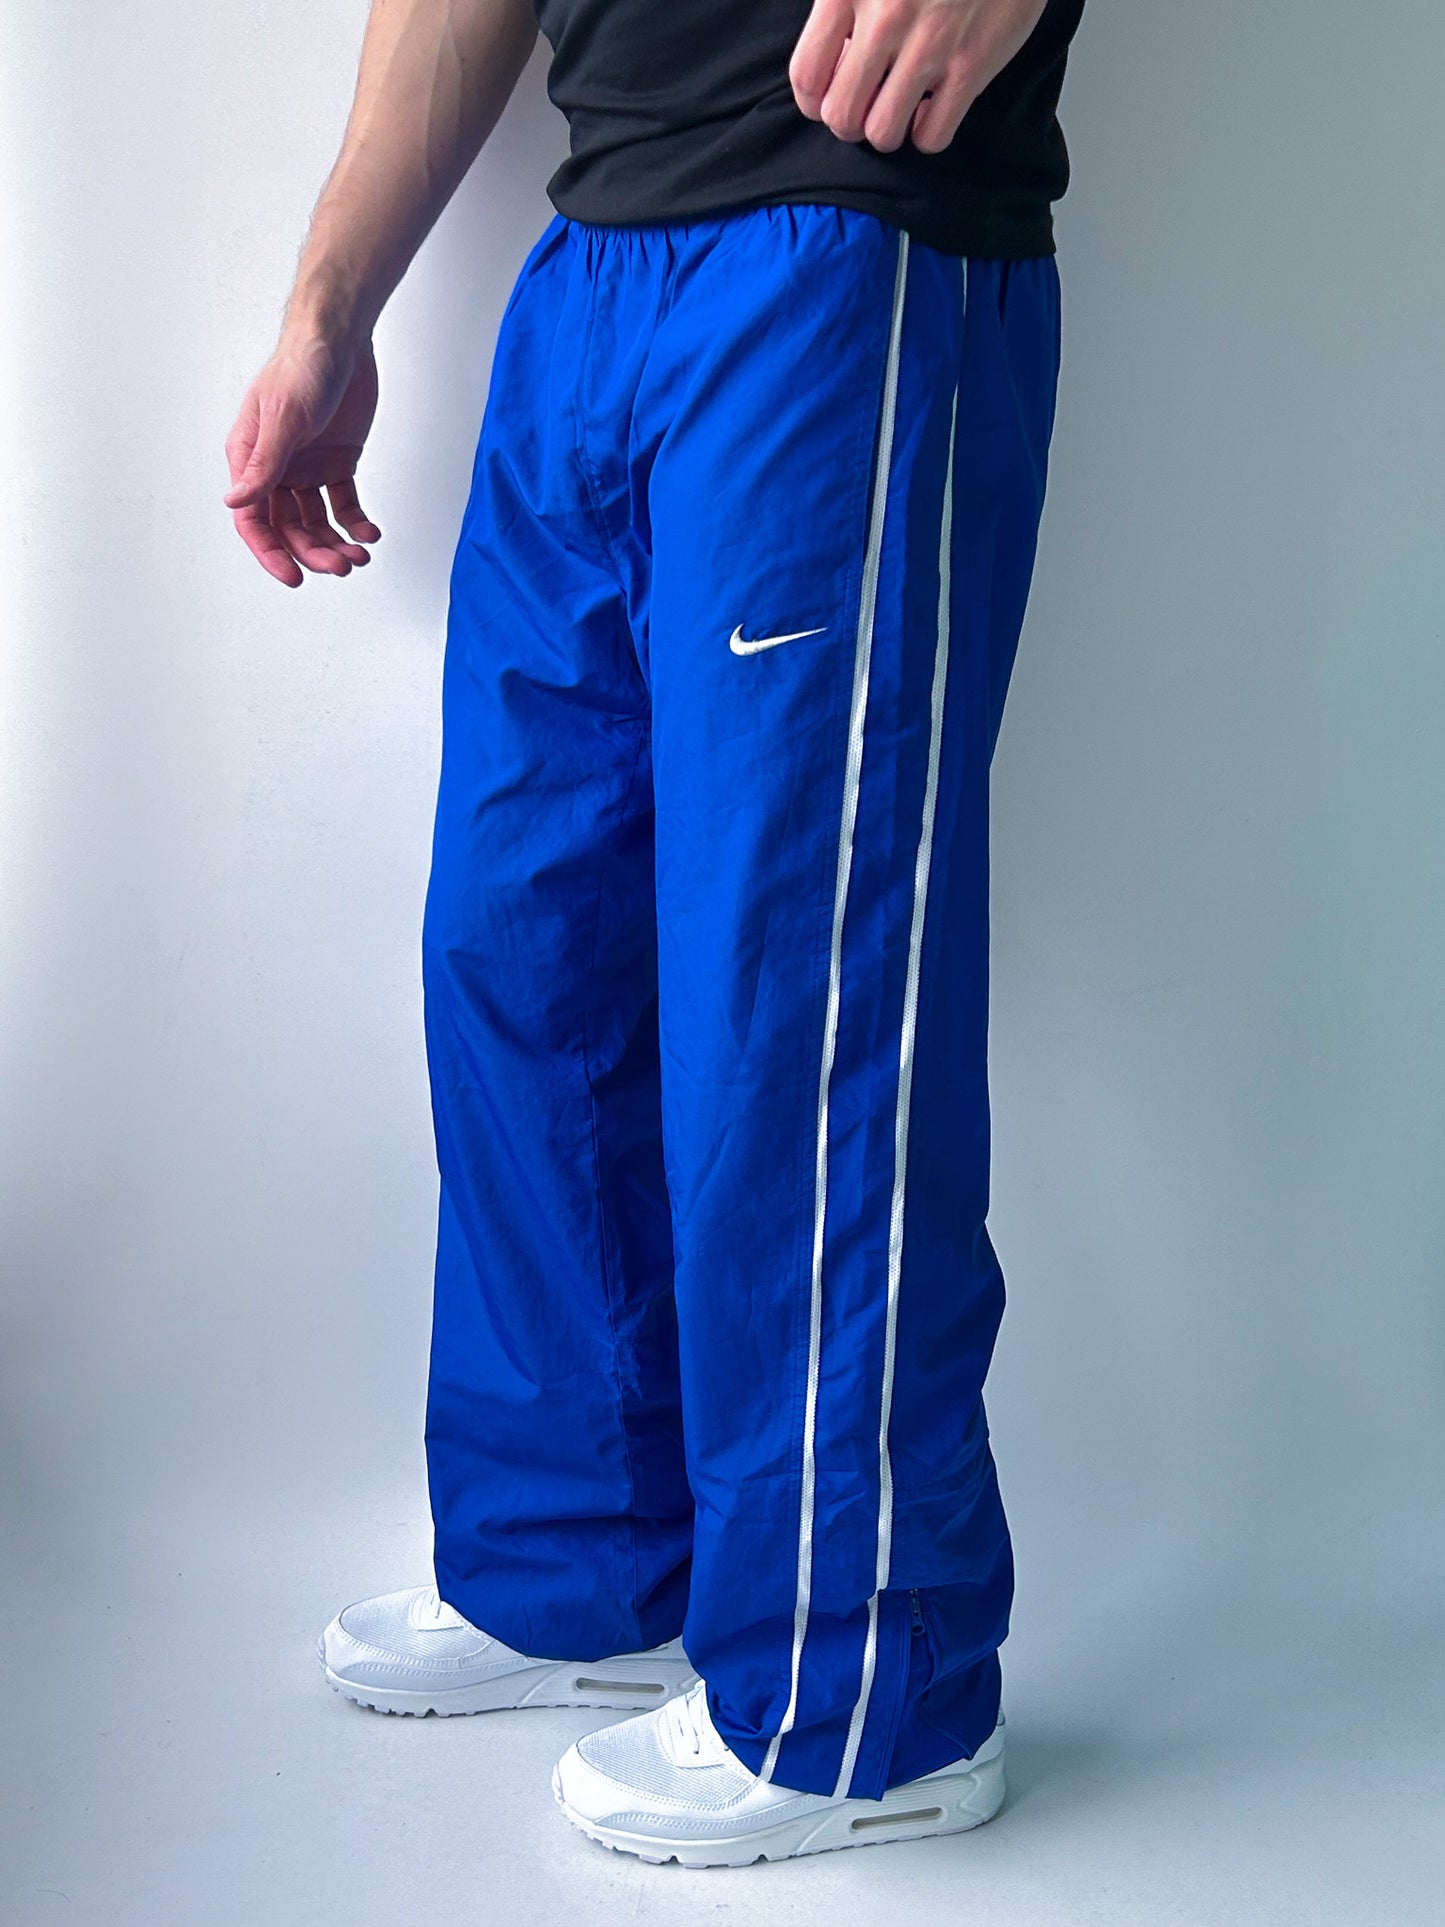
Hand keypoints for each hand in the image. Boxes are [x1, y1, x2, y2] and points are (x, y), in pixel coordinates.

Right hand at [223, 336, 381, 586]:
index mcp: (250, 459)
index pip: (253, 519)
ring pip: (317, 523)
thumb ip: (263, 465)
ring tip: (360, 555)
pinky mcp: (338, 463)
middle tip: (343, 567)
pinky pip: (345, 505)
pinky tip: (371, 533)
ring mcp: (307, 468)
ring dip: (336, 544)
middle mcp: (276, 469)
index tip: (295, 578)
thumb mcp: (282, 418)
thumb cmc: (301, 368)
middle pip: (289, 528)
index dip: (271, 552)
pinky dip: (357, 523)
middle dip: (314, 552)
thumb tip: (235, 502)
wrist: (341, 340)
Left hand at [790, 0, 1048, 153]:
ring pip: (883, 133)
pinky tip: (932, 109)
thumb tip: (833, 59)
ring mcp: (930, 43)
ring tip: (899, 109)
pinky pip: (932, 136)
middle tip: (867, 105)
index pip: (807, 76)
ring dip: (887, 131)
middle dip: (850, 123)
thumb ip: (843, 2)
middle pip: (841, 115)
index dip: (814, 101)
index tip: (828, 97)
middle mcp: (885, 17)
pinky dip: (927, 134)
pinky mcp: (971, 64)